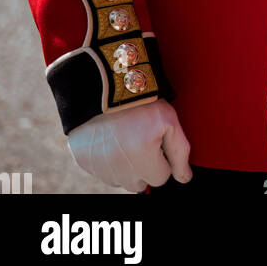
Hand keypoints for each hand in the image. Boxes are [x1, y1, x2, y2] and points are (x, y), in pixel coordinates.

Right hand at [67, 98, 191, 192]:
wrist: (106, 82)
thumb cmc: (141, 100)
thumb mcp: (169, 119)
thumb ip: (180, 151)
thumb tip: (184, 177)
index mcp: (142, 158)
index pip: (161, 178)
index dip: (162, 159)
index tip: (157, 141)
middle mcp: (119, 168)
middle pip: (139, 183)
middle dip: (144, 166)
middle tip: (141, 138)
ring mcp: (99, 166)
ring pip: (120, 179)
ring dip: (125, 165)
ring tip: (125, 136)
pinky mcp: (83, 160)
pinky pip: (101, 172)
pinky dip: (107, 160)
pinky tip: (111, 138)